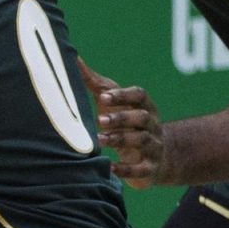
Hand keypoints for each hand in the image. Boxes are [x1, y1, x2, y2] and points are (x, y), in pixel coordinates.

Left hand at [79, 59, 164, 188]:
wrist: (155, 158)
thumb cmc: (126, 123)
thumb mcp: (115, 103)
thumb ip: (96, 84)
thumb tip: (73, 58)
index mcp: (145, 106)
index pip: (139, 95)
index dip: (122, 95)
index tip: (103, 96)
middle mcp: (152, 124)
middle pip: (142, 117)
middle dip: (122, 118)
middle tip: (100, 120)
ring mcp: (154, 147)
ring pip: (143, 141)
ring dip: (121, 140)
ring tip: (99, 140)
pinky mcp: (151, 168)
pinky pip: (142, 169)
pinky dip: (127, 169)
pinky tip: (111, 167)